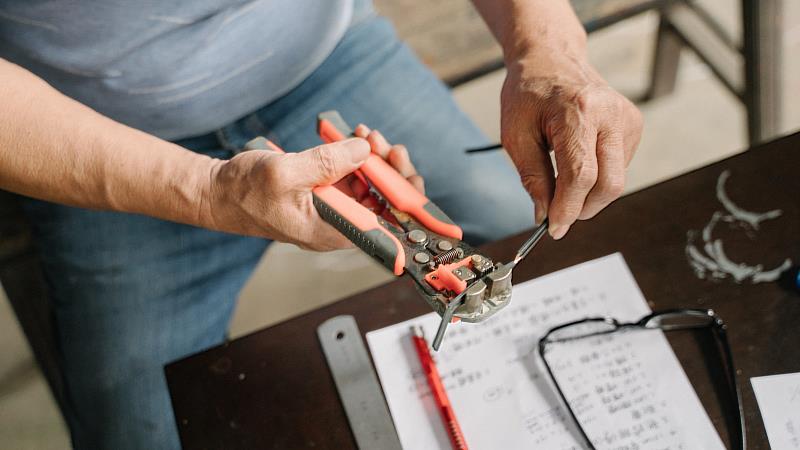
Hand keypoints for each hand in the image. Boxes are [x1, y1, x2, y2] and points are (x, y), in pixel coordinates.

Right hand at [202, 131, 422, 250]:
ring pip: (371, 188)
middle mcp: (339, 225)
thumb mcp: (285, 173)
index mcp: (332, 232)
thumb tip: (363, 150)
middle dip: (390, 171)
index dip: (405, 203)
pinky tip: (353, 138)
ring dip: (374, 159)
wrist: (217, 192)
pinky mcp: (326, 194)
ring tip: (365, 134)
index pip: (386, 227)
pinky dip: (356, 157)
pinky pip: (353, 178)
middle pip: (384, 204)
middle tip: (382, 143)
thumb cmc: (244, 192)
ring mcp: (334, 209)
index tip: (410, 176)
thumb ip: (326, 162)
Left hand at [501, 52, 642, 238]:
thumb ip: (532, 177)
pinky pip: (619, 168)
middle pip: (608, 185)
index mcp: (579, 112)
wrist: (551, 59)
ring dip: (588, 194)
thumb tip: (544, 216)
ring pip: (616, 181)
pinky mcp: (634, 125)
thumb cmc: (528, 94)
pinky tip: (578, 159)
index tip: (553, 228)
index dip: (567, 208)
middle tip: (558, 215)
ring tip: (562, 177)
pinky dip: (597, 177)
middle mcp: (611, 114)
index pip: (581, 175)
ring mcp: (628, 119)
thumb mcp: (516, 135)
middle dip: (582, 209)